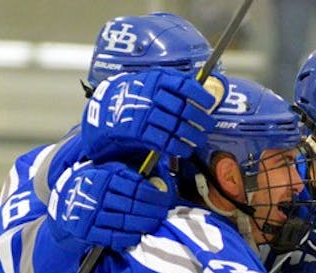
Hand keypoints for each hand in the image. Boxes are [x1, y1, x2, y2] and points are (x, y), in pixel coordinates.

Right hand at [48, 160, 175, 250]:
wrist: (66, 200)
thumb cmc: (95, 184)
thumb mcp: (108, 171)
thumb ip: (129, 175)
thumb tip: (157, 182)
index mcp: (104, 177)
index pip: (136, 187)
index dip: (154, 195)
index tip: (166, 200)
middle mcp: (96, 194)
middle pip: (132, 205)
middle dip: (153, 211)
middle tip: (164, 213)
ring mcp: (90, 213)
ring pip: (123, 221)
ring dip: (143, 224)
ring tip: (155, 224)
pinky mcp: (86, 230)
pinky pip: (111, 236)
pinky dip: (128, 237)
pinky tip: (138, 235)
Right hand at [81, 69, 225, 161]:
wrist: (105, 110)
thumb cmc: (136, 97)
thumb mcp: (153, 84)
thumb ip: (174, 87)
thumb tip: (202, 94)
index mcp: (156, 79)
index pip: (183, 84)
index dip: (199, 95)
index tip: (210, 103)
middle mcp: (150, 94)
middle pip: (183, 108)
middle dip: (200, 120)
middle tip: (208, 126)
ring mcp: (143, 112)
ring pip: (175, 126)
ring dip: (191, 136)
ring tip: (198, 140)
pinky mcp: (137, 130)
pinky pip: (162, 141)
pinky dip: (176, 147)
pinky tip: (183, 150)